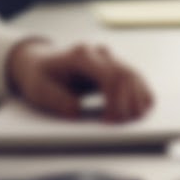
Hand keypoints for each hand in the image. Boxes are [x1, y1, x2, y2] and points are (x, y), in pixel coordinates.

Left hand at [7, 40, 152, 121]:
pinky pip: (135, 78)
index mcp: (81, 55)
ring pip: (134, 76)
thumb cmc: (40, 76)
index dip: (115, 101)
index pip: (110, 76)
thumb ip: (56, 100)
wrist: (40, 61)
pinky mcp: (115, 66)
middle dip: (128, 103)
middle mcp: (100, 53)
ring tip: (132, 122)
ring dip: (137, 100)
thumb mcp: (39, 89)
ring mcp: (110, 58)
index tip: (109, 122)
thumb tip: (77, 112)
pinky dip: (140, 94)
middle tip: (122, 126)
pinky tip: (139, 110)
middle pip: (126, 75)